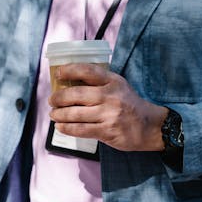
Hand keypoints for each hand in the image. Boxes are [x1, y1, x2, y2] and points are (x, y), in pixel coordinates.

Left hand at [48, 63, 168, 151]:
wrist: (149, 126)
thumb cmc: (128, 104)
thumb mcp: (118, 86)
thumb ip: (98, 83)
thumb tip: (68, 83)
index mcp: (113, 81)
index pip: (87, 70)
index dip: (69, 70)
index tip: (58, 73)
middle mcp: (110, 96)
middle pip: (76, 94)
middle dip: (58, 97)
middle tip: (52, 100)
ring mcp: (109, 114)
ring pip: (75, 113)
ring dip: (59, 114)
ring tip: (54, 114)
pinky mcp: (107, 131)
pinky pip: (81, 129)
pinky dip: (67, 128)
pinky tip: (61, 126)